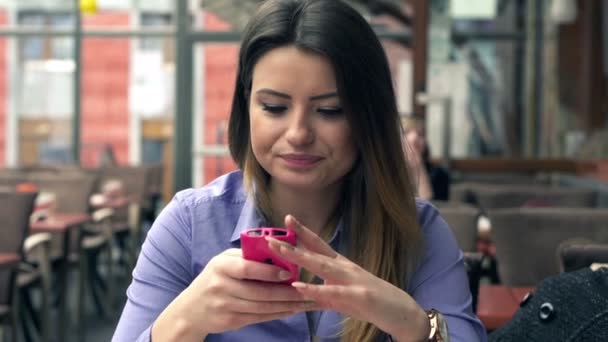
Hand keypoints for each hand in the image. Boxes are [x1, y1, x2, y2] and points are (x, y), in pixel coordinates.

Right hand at [152, 248, 314, 340]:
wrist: (191, 309)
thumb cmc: (215, 278)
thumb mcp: (224, 261)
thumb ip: (248, 256)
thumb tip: (278, 252)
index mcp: (221, 266)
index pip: (248, 269)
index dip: (269, 272)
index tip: (288, 273)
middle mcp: (221, 287)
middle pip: (259, 292)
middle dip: (285, 292)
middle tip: (306, 289)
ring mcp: (226, 306)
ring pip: (263, 308)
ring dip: (286, 305)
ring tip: (305, 301)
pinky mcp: (231, 322)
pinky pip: (259, 318)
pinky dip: (278, 314)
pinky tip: (292, 310)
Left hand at [267, 215, 429, 341]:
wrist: (402, 313)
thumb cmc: (370, 303)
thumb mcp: (342, 297)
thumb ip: (321, 293)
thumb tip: (299, 293)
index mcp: (341, 266)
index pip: (319, 245)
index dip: (302, 232)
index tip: (286, 219)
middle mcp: (345, 268)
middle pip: (316, 252)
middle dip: (293, 243)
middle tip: (271, 236)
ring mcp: (352, 280)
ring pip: (323, 266)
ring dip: (301, 257)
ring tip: (281, 251)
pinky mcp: (359, 296)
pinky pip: (333, 292)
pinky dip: (316, 288)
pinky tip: (299, 286)